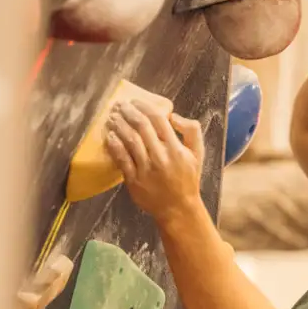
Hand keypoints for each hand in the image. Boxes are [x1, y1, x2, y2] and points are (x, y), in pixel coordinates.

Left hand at [105, 99, 204, 220]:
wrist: (177, 208)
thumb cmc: (187, 178)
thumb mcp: (197, 153)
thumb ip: (191, 131)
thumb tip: (174, 116)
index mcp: (176, 148)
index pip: (158, 120)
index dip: (144, 106)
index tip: (135, 101)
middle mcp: (160, 157)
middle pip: (141, 127)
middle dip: (128, 112)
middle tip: (118, 105)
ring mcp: (146, 169)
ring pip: (130, 141)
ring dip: (119, 126)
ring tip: (111, 117)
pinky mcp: (134, 180)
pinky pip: (122, 159)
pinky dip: (114, 145)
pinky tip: (109, 136)